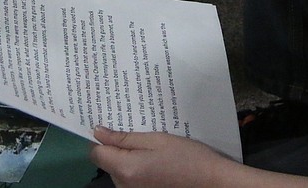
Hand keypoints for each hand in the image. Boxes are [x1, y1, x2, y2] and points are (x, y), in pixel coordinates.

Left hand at [90, 127, 233, 187]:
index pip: (96, 152)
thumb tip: (98, 132)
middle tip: (138, 132)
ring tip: (150, 146)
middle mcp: (123, 185)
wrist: (210, 181)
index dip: (102, 138)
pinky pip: (129, 178)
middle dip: (118, 147)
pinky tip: (154, 160)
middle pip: (107, 162)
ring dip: (128, 157)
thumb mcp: (156, 139)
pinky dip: (136, 167)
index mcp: (125, 169)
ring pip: (118, 170)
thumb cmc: (186, 156)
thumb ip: (124, 138)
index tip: (113, 125)